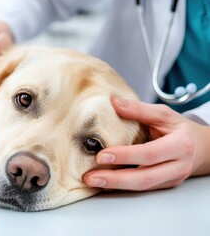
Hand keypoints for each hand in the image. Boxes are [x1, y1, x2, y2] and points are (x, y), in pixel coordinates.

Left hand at [83, 97, 209, 190]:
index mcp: (180, 145)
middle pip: (145, 177)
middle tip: (91, 177)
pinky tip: (104, 184)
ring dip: (115, 186)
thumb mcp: (164, 114)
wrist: (201, 148)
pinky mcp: (164, 186)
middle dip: (115, 179)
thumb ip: (139, 109)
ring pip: (142, 187)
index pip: (150, 153)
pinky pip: (142, 188)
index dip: (125, 156)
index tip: (102, 156)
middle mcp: (178, 166)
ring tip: (92, 181)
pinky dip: (121, 187)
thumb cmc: (180, 129)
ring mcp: (171, 179)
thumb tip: (114, 102)